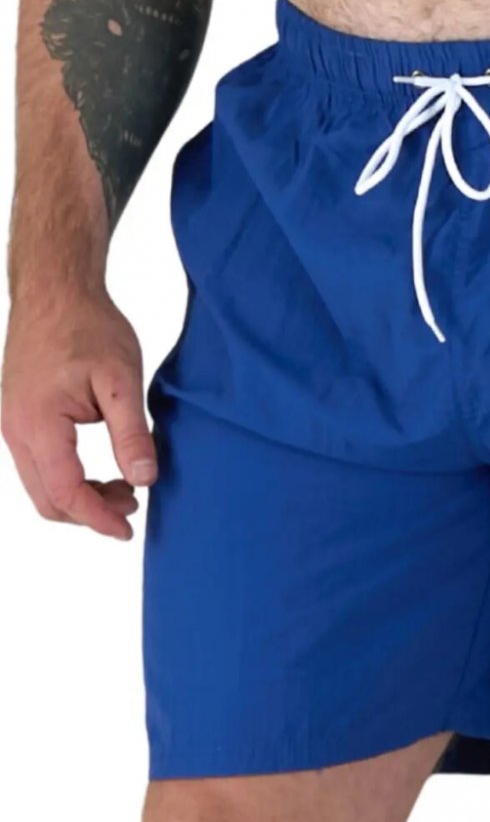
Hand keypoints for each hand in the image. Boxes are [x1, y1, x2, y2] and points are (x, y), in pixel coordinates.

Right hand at [1, 287, 157, 539]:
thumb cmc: (89, 328)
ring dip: (81, 497)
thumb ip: (132, 434)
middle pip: (48, 499)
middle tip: (134, 504)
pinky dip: (70, 478)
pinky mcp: (19, 417)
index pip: (65, 492)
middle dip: (90, 512)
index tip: (129, 530)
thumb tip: (144, 480)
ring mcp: (11, 424)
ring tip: (126, 487)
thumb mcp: (122, 381)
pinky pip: (39, 465)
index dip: (98, 518)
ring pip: (41, 485)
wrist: (57, 291)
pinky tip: (104, 469)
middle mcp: (14, 430)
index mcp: (37, 424)